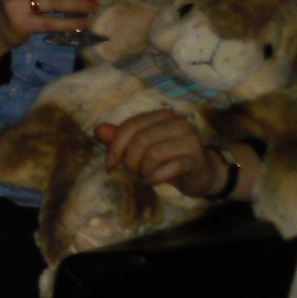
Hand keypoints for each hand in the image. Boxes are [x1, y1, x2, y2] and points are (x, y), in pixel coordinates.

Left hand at [96, 112, 220, 196]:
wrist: (198, 174)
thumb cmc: (166, 159)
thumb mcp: (140, 148)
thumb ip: (120, 138)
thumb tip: (98, 129)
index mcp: (162, 116)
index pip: (131, 125)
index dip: (115, 146)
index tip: (109, 164)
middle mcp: (178, 122)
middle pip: (141, 139)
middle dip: (130, 160)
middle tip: (131, 172)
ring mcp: (190, 139)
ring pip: (154, 154)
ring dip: (143, 170)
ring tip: (144, 175)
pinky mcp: (196, 158)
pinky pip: (170, 168)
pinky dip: (155, 178)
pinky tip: (152, 181)